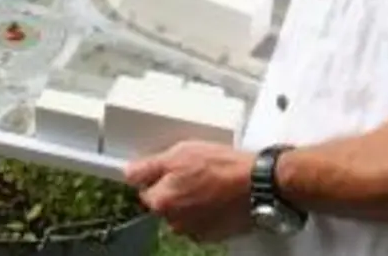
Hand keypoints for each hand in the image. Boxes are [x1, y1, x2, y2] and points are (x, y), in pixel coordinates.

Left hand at [124, 141, 255, 242]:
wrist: (259, 184)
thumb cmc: (224, 168)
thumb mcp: (180, 153)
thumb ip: (148, 166)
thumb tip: (129, 172)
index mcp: (162, 201)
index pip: (145, 190)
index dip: (159, 175)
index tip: (170, 168)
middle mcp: (175, 221)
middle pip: (165, 203)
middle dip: (175, 189)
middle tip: (194, 171)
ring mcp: (195, 230)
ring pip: (184, 213)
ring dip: (191, 200)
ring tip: (210, 182)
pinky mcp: (213, 235)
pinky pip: (201, 221)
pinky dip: (207, 210)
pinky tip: (219, 194)